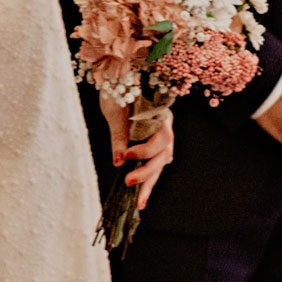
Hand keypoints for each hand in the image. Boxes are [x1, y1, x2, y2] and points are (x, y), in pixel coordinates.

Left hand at [98, 94, 175, 210]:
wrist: (118, 78)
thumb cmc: (118, 89)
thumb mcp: (116, 110)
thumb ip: (119, 134)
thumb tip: (118, 161)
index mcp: (161, 113)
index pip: (161, 138)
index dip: (146, 150)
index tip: (127, 156)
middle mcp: (165, 126)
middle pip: (163, 154)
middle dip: (147, 171)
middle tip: (128, 182)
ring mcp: (162, 136)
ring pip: (160, 163)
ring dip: (149, 182)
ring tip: (140, 203)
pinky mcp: (154, 145)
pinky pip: (154, 164)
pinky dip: (147, 180)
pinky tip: (141, 197)